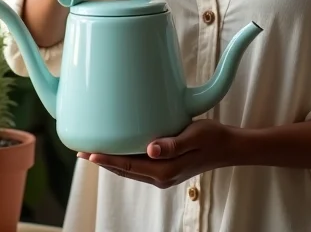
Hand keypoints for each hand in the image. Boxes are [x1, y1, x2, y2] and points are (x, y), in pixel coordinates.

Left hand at [78, 119, 234, 188]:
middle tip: (81, 152)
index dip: (107, 160)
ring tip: (94, 152)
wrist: (229, 147)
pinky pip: (139, 167)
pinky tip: (120, 151)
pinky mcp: (167, 169)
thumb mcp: (194, 135)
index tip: (87, 154)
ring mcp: (164, 175)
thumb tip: (150, 150)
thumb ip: (172, 144)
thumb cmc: (212, 137)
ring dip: (112, 162)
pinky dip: (125, 161)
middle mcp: (161, 177)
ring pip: (130, 171)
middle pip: (125, 171)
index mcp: (165, 170)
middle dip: (103, 162)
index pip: (128, 166)